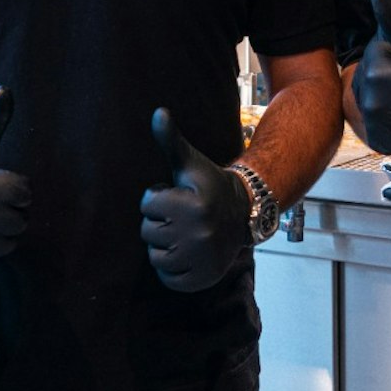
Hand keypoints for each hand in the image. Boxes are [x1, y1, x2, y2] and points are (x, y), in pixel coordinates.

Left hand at [140, 108, 249, 292]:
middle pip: (148, 232)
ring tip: (183, 233)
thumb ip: (170, 140)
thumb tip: (158, 112)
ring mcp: (203, 258)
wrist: (243, 212)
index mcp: (194, 204)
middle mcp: (200, 233)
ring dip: (163, 246)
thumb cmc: (209, 184)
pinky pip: (167, 278)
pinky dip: (171, 269)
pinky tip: (185, 253)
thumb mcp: (190, 162)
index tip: (178, 196)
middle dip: (160, 222)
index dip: (158, 198)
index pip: (147, 204)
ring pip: (155, 257)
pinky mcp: (203, 278)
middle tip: (182, 216)